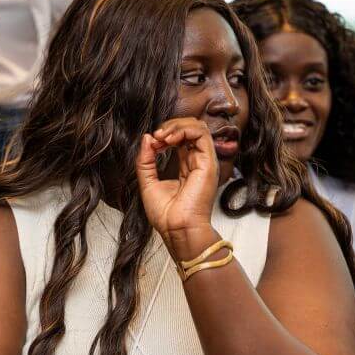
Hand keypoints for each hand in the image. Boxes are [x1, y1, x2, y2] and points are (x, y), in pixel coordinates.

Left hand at [135, 118, 219, 250]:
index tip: (152, 143)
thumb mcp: (148, 182)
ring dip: (177, 125)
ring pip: (198, 126)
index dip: (166, 134)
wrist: (176, 229)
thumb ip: (146, 160)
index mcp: (187, 166)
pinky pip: (201, 134)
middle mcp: (198, 162)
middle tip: (157, 137)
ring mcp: (204, 161)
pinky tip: (169, 140)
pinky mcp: (208, 162)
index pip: (182, 138)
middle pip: (191, 128)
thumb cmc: (166, 215)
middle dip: (171, 126)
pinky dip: (183, 130)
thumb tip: (147, 138)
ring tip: (163, 136)